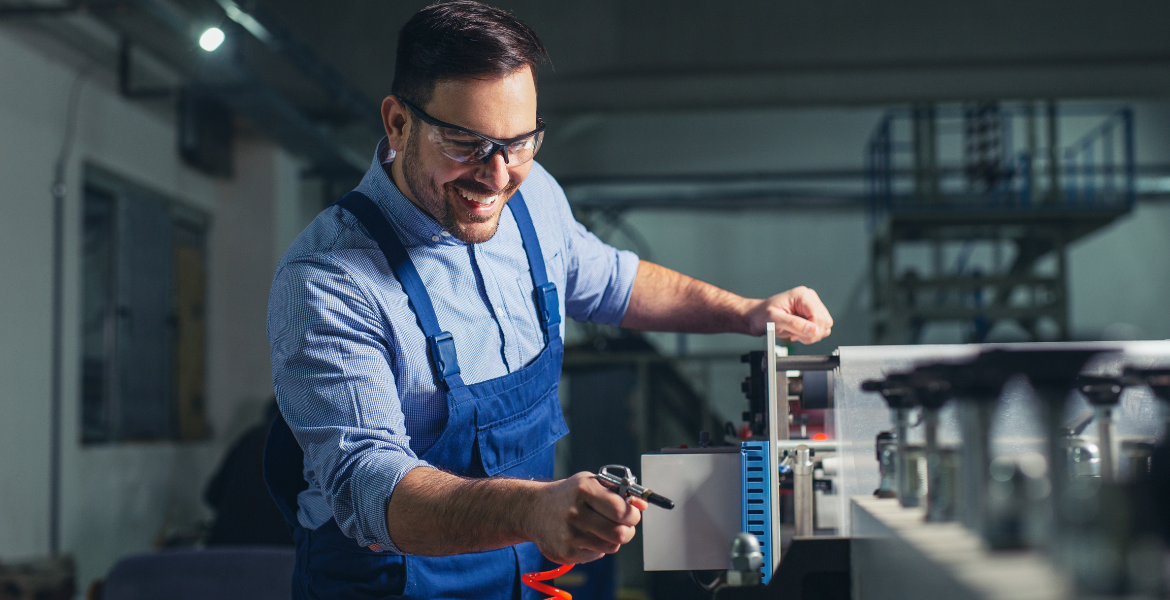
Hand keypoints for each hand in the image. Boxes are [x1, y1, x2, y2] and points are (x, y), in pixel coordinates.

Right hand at [526, 472, 646, 563]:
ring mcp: (569, 535)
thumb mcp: (590, 483)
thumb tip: (643, 504)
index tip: (632, 514)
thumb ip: (618, 492)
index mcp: (583, 490)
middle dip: (628, 530)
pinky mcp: (565, 553)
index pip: (620, 510)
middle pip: (619, 533)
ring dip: (613, 539)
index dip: (633, 515)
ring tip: (602, 529)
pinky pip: (597, 555)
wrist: (532, 510)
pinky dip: (597, 548)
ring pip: (611, 546)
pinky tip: (585, 536)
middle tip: (624, 525)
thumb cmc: (569, 494)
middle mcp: (574, 513)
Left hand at [745, 286, 832, 342]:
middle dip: (812, 334)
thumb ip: (795, 324)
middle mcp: (810, 299)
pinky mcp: (811, 315)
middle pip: (825, 322)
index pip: (819, 317)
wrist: (757, 317)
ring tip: (795, 334)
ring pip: (824, 327)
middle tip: (795, 336)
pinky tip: (798, 333)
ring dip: (811, 335)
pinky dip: (810, 335)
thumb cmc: (762, 315)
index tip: (798, 336)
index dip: (812, 330)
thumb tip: (812, 330)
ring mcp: (812, 307)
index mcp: (803, 296)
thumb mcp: (775, 320)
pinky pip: (820, 329)